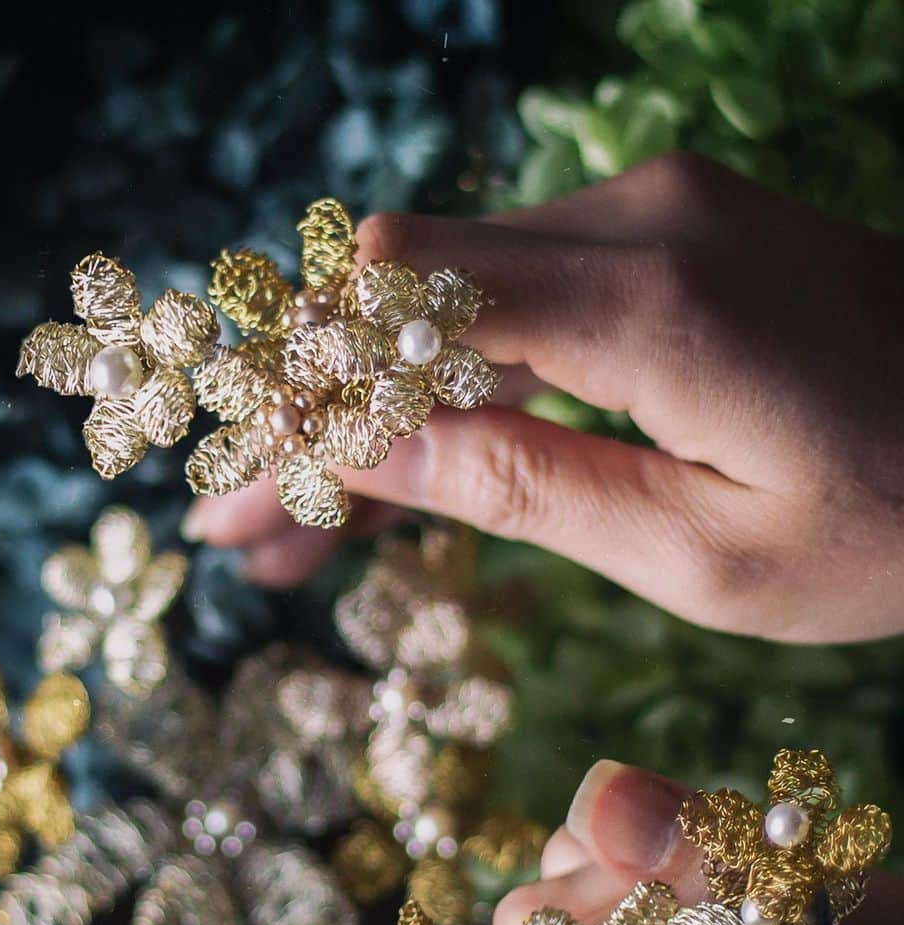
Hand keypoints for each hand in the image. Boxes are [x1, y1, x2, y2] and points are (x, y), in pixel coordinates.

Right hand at [183, 152, 903, 640]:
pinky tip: (404, 460)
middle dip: (314, 414)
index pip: (404, 310)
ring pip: (451, 295)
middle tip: (244, 527)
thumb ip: (526, 488)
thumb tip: (370, 445)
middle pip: (406, 294)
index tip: (239, 489)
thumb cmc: (896, 527)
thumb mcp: (703, 557)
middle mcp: (639, 221)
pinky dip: (450, 379)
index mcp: (650, 306)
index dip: (303, 396)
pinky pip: (521, 293)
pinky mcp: (673, 235)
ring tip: (303, 524)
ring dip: (373, 404)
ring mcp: (658, 214)